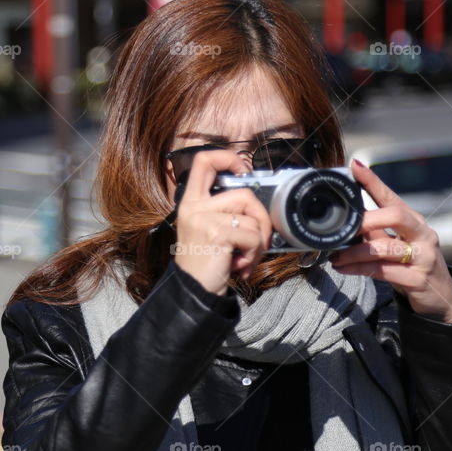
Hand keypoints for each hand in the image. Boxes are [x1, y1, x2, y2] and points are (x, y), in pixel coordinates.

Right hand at [173, 151, 271, 295]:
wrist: (193, 292)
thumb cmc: (205, 263)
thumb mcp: (207, 230)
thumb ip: (223, 211)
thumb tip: (255, 204)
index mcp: (190, 201)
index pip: (204, 160)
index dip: (228, 158)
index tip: (242, 170)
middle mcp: (194, 206)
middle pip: (243, 192)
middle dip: (261, 216)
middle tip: (259, 238)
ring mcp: (203, 218)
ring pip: (252, 217)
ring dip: (258, 242)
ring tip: (245, 258)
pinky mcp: (216, 233)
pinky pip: (252, 236)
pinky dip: (254, 254)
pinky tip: (240, 265)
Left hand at [329, 160, 451, 322]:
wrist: (442, 299)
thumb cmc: (413, 267)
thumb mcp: (396, 246)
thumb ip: (375, 233)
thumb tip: (346, 222)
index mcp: (414, 222)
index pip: (392, 196)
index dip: (373, 181)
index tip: (355, 166)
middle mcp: (422, 234)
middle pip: (395, 215)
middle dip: (366, 219)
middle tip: (344, 227)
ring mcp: (423, 257)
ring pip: (384, 247)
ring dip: (354, 252)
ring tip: (335, 256)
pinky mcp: (418, 279)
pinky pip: (382, 271)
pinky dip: (359, 269)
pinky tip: (344, 269)